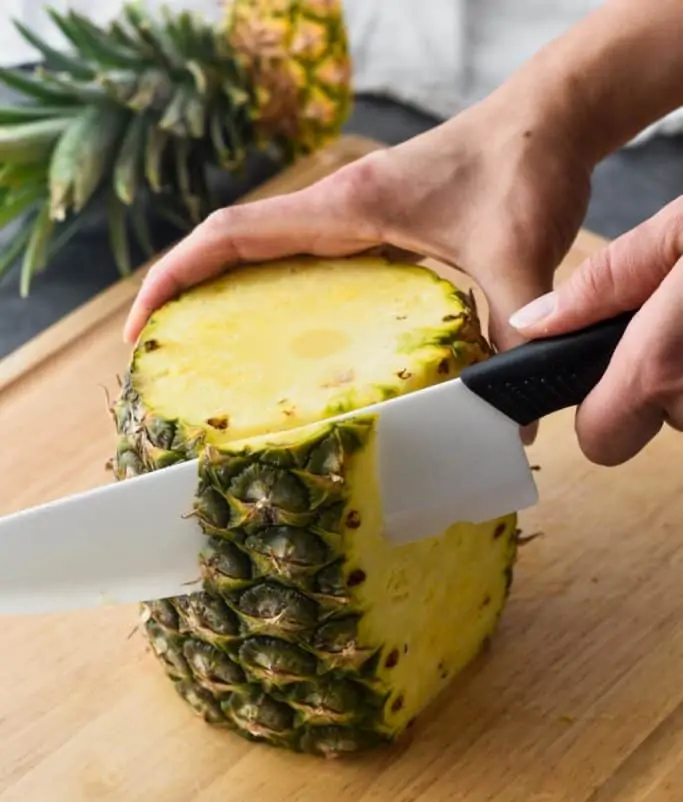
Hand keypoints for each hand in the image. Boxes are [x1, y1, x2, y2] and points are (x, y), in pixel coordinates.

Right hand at [123, 91, 591, 363]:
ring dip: (226, 290)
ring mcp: (356, 214)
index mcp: (346, 208)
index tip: (141, 326)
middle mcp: (338, 208)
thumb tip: (508, 422)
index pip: (233, 235)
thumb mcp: (517, 257)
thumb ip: (512, 332)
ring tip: (207, 353)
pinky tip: (291, 335)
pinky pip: (306, 257)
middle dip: (185, 292)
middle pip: (232, 246)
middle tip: (163, 356)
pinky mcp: (380, 223)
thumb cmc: (526, 166)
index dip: (177, 277)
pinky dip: (277, 289)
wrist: (554, 116)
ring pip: (265, 251)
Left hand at [509, 196, 682, 464]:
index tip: (608, 371)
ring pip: (682, 415)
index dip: (599, 409)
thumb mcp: (679, 235)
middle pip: (645, 427)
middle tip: (670, 324)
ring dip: (681, 379)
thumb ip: (601, 286)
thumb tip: (530, 324)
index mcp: (658, 368)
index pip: (599, 440)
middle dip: (649, 387)